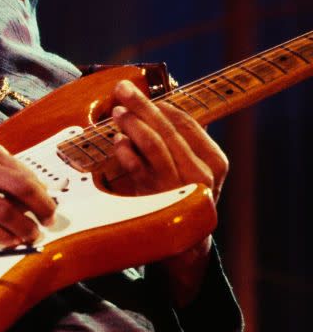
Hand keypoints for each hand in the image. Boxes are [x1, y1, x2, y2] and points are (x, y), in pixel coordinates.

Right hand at [0, 135, 56, 246]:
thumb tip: (21, 188)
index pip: (23, 171)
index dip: (41, 191)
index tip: (47, 203)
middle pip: (23, 188)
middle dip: (43, 208)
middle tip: (49, 219)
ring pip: (7, 212)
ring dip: (26, 228)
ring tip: (31, 235)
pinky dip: (4, 237)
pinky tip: (9, 241)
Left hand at [108, 79, 227, 201]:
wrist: (184, 243)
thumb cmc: (185, 194)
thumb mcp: (195, 168)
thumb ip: (184, 141)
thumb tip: (161, 105)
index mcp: (215, 161)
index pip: (187, 123)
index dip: (162, 106)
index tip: (144, 94)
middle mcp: (200, 173)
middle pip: (168, 129)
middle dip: (142, 105)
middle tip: (121, 89)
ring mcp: (177, 186)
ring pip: (152, 144)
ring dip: (132, 123)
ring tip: (117, 112)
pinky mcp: (154, 198)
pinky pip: (135, 167)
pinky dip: (124, 150)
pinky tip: (117, 140)